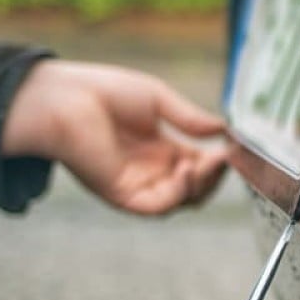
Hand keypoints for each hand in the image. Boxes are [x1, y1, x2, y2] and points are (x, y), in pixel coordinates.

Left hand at [3, 60, 228, 214]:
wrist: (66, 100)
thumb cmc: (104, 92)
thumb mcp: (158, 100)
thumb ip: (189, 119)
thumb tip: (223, 130)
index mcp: (159, 149)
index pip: (198, 165)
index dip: (218, 161)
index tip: (233, 147)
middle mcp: (150, 171)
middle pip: (195, 188)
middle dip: (214, 176)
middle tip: (225, 158)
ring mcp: (137, 185)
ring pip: (182, 201)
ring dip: (202, 185)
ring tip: (208, 163)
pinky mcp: (122, 195)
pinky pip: (159, 207)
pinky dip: (178, 194)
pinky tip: (185, 171)